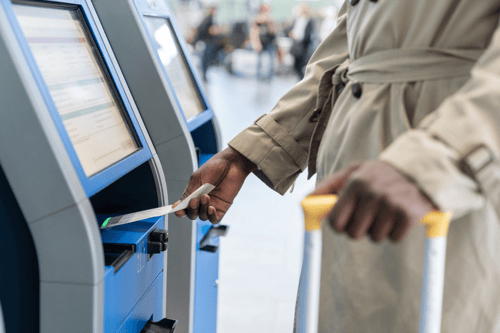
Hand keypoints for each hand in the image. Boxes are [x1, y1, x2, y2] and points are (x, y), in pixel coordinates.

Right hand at [174, 147, 256, 223]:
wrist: (231, 163)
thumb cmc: (215, 167)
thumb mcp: (198, 178)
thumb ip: (190, 192)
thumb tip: (180, 204)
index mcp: (193, 193)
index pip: (183, 206)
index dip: (179, 210)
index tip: (178, 210)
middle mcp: (201, 201)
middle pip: (192, 214)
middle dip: (191, 210)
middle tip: (194, 201)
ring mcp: (211, 205)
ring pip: (202, 217)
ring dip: (202, 209)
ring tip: (206, 197)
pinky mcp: (222, 208)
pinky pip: (214, 219)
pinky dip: (211, 216)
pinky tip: (211, 208)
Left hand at [310, 161, 436, 241]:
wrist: (424, 166)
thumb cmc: (382, 173)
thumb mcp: (355, 172)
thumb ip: (329, 186)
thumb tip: (306, 201)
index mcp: (355, 183)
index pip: (335, 221)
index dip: (339, 226)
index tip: (345, 223)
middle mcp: (372, 193)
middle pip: (354, 234)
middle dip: (360, 229)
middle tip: (369, 216)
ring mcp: (391, 204)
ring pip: (375, 237)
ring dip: (380, 229)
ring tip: (387, 211)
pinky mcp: (409, 215)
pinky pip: (394, 238)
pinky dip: (396, 231)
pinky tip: (400, 215)